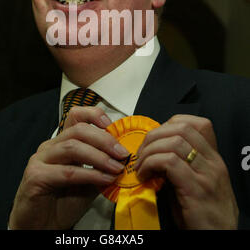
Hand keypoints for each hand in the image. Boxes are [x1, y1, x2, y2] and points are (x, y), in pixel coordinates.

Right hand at [8, 106, 128, 229]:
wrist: (42, 226)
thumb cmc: (63, 203)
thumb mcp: (89, 181)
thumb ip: (102, 167)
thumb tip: (124, 157)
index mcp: (62, 142)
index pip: (76, 116)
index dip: (94, 115)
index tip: (113, 126)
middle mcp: (50, 146)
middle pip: (78, 130)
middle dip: (104, 139)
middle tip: (122, 153)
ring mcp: (40, 159)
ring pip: (72, 147)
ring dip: (99, 157)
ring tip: (116, 167)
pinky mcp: (35, 176)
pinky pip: (67, 172)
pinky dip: (89, 175)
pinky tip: (103, 179)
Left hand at [135, 114, 238, 228]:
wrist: (219, 240)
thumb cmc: (203, 216)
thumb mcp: (196, 183)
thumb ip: (181, 165)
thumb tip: (154, 150)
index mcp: (213, 159)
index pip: (196, 123)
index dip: (169, 125)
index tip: (155, 141)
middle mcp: (213, 162)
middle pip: (181, 127)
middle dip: (154, 135)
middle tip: (141, 153)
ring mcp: (206, 175)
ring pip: (174, 142)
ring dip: (149, 151)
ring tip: (141, 166)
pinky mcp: (196, 190)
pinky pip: (169, 162)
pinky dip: (151, 164)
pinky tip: (144, 176)